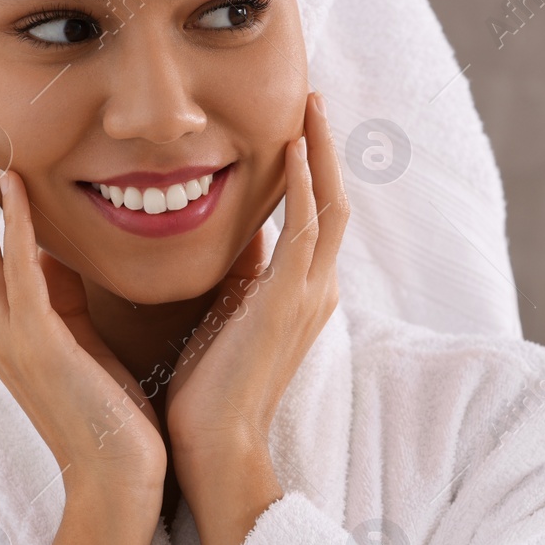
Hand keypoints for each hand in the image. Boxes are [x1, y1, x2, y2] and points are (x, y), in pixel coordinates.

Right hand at [0, 102, 165, 544]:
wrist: (124, 483)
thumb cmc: (117, 416)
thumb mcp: (87, 342)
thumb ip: (70, 298)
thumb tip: (68, 251)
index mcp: (14, 324)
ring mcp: (11, 338)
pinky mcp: (38, 350)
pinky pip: (17, 277)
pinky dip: (13, 228)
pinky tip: (15, 186)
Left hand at [165, 91, 349, 544]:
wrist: (214, 448)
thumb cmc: (209, 394)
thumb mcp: (226, 322)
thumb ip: (241, 282)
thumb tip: (242, 246)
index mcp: (299, 296)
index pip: (315, 218)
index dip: (311, 170)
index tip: (296, 125)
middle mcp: (316, 291)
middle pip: (335, 200)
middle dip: (326, 147)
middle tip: (313, 96)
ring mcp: (309, 296)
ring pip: (332, 205)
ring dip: (322, 151)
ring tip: (311, 102)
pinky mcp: (290, 302)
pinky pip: (308, 230)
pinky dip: (306, 186)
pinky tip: (294, 146)